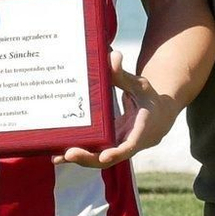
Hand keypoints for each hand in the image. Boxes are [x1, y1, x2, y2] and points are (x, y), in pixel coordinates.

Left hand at [56, 51, 177, 168]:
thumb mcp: (140, 85)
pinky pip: (93, 154)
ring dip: (79, 159)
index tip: (104, 156)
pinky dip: (78, 155)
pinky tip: (58, 154)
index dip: (116, 152)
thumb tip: (112, 56)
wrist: (158, 117)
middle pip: (108, 158)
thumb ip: (123, 75)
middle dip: (88, 158)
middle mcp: (128, 143)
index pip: (129, 146)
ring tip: (57, 157)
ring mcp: (117, 148)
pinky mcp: (108, 147)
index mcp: (141, 131)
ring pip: (98, 159)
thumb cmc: (148, 99)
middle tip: (68, 154)